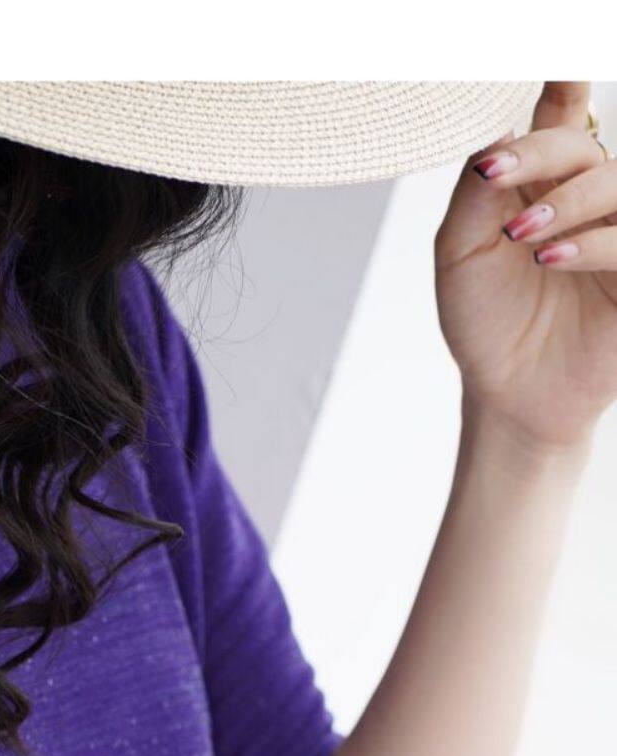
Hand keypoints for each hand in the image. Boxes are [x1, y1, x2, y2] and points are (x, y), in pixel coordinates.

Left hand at [436, 80, 616, 452]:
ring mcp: (616, 233)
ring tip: (522, 233)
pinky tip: (550, 257)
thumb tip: (495, 137)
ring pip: (615, 183)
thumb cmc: (484, 321)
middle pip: (581, 146)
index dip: (564, 83)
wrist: (505, 391)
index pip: (560, 119)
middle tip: (496, 177)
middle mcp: (586, 198)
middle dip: (540, 153)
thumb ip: (475, 195)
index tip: (560, 59)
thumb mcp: (459, 255)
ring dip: (567, 199)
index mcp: (541, 183)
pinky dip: (591, 242)